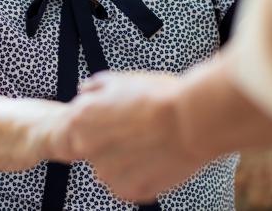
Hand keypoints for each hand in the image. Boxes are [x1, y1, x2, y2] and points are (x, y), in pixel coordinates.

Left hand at [57, 71, 204, 202]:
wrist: (190, 120)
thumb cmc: (159, 96)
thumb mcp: (121, 79)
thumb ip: (95, 87)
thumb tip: (84, 91)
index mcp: (81, 119)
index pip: (81, 124)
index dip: (104, 118)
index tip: (121, 116)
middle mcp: (88, 149)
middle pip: (96, 147)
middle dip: (113, 140)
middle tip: (139, 128)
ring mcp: (107, 174)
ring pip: (113, 167)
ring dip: (127, 159)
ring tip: (151, 141)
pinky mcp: (129, 192)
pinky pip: (130, 184)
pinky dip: (141, 175)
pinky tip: (157, 156)